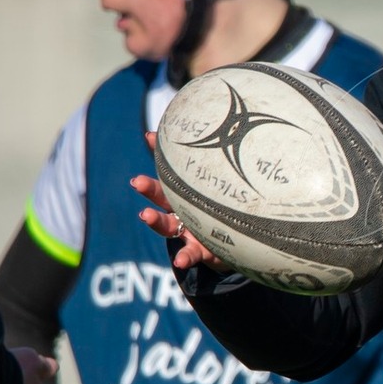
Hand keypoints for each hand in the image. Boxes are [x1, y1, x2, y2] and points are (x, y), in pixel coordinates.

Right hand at [133, 133, 228, 272]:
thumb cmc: (229, 212)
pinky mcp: (200, 251)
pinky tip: (179, 261)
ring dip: (155, 220)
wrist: (237, 246)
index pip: (172, 170)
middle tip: (136, 181)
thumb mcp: (230, 187)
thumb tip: (246, 122)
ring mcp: (188, 231)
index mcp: (188, 193)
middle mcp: (183, 211)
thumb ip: (233, 166)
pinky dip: (184, 257)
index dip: (161, 153)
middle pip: (162, 197)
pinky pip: (190, 254)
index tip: (151, 136)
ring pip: (167, 225)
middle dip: (149, 188)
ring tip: (145, 215)